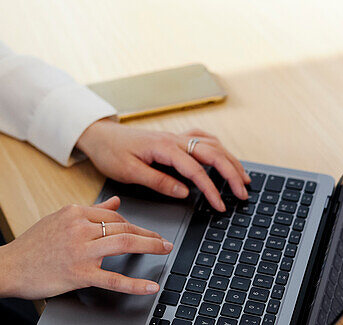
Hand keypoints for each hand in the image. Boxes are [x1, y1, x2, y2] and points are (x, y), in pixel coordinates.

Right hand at [0, 196, 172, 301]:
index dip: (133, 224)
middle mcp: (79, 227)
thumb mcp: (59, 220)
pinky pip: (114, 279)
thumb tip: (116, 202)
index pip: (113, 215)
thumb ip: (90, 211)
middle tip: (164, 241)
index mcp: (74, 212)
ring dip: (150, 247)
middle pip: (124, 227)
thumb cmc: (31, 246)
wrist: (8, 267)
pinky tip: (150, 285)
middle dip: (148, 234)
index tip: (144, 232)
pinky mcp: (79, 273)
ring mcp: (80, 250)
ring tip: (164, 250)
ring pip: (124, 244)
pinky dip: (135, 284)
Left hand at [75, 120, 250, 212]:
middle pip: (212, 153)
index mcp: (164, 148)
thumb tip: (184, 192)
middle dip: (231, 173)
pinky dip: (217, 147)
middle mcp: (173, 139)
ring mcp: (175, 137)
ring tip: (243, 177)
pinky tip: (223, 156)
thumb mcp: (129, 172)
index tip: (220, 206)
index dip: (211, 189)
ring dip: (229, 159)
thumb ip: (158, 181)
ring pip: (211, 144)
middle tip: (243, 193)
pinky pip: (201, 138)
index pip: (196, 170)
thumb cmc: (111, 153)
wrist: (99, 135)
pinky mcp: (172, 138)